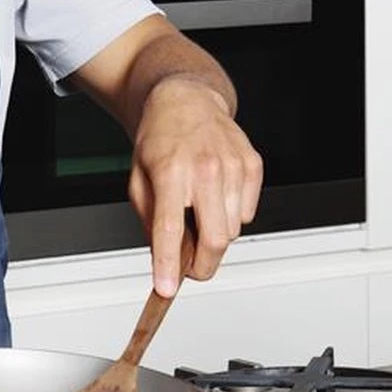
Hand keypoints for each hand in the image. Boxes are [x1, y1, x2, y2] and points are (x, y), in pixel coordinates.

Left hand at [128, 77, 262, 296]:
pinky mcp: (252, 166)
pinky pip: (248, 214)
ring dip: (215, 236)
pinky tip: (216, 197)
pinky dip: (232, 217)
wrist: (187, 102)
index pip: (170, 229)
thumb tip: (167, 259)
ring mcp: (233, 166)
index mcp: (171, 172)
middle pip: (215, 240)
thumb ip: (150, 222)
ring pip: (233, 231)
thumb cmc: (160, 141)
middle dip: (203, 266)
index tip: (167, 288)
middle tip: (190, 269)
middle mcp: (205, 168)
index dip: (168, 264)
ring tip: (198, 214)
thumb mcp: (138, 182)